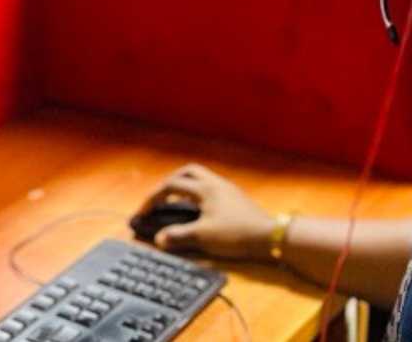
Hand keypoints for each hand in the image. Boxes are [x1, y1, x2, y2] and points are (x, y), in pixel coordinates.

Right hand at [134, 163, 276, 260]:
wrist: (269, 236)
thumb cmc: (235, 233)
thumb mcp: (203, 237)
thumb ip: (178, 236)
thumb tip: (159, 239)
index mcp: (205, 189)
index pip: (171, 186)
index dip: (153, 198)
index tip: (143, 212)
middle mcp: (215, 183)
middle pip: (188, 172)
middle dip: (170, 182)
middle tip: (160, 197)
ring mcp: (227, 189)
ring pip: (201, 178)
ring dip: (185, 187)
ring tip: (176, 203)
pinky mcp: (235, 197)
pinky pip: (210, 187)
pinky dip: (198, 194)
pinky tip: (198, 210)